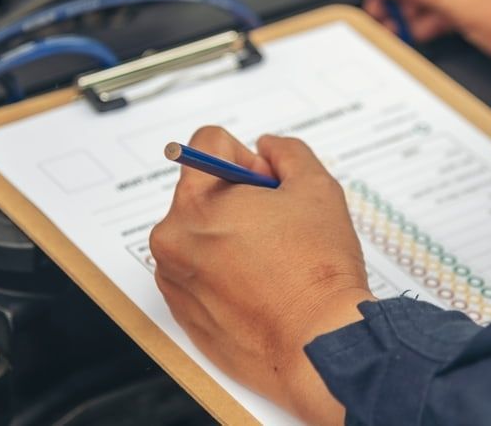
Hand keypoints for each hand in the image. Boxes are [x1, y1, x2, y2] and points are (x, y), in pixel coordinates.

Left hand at [150, 127, 373, 423]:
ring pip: (200, 233)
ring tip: (271, 260)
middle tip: (277, 225)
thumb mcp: (315, 188)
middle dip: (238, 198)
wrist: (317, 345)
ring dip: (230, 235)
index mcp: (195, 203)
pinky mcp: (183, 313)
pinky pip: (199, 272)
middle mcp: (172, 239)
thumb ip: (287, 153)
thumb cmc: (317, 271)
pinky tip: (260, 286)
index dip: (248, 157)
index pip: (207, 145)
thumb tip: (268, 148)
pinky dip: (224, 271)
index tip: (268, 185)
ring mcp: (174, 279)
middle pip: (202, 190)